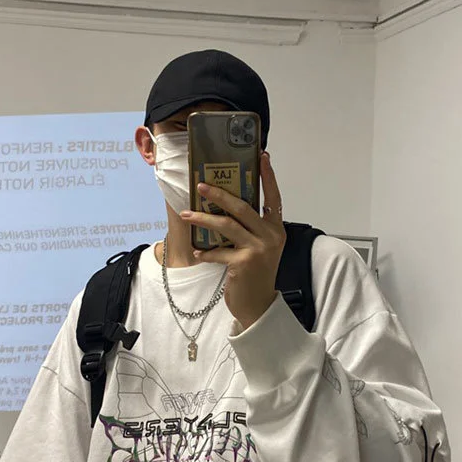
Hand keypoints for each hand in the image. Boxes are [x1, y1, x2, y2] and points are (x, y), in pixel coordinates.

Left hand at [179, 152, 284, 329]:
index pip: (273, 197)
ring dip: (203, 219)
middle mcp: (270, 236)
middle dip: (219, 194)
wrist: (258, 305)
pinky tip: (198, 253)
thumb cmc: (255, 274)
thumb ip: (250, 228)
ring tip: (186, 214)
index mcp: (276, 228)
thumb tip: (226, 207)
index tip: (262, 156)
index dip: (268, 177)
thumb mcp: (259, 248)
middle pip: (243, 206)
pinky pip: (218, 251)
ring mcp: (258, 249)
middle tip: (200, 185)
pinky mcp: (243, 263)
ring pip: (226, 225)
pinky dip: (206, 252)